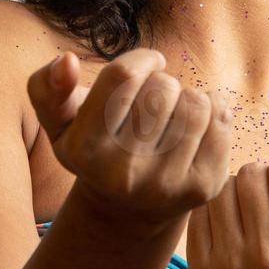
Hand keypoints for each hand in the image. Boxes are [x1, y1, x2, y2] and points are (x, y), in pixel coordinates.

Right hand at [27, 48, 233, 227]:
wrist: (129, 208)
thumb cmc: (94, 148)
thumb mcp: (59, 122)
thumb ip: (47, 87)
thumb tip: (66, 62)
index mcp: (85, 151)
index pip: (123, 74)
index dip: (142, 60)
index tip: (147, 66)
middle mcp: (123, 174)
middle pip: (163, 87)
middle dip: (163, 83)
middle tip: (154, 102)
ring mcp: (166, 185)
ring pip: (196, 102)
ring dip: (188, 97)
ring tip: (174, 113)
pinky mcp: (203, 187)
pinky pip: (221, 120)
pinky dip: (213, 110)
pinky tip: (195, 125)